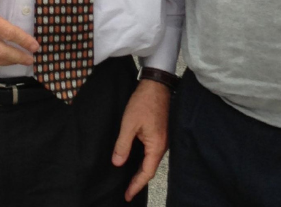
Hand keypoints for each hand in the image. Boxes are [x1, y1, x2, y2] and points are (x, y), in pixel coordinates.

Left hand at [111, 80, 171, 201]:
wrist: (156, 84)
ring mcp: (163, 138)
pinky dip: (144, 160)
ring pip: (151, 160)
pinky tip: (135, 160)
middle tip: (127, 191)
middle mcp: (163, 145)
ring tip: (129, 179)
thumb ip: (123, 145)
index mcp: (157, 146)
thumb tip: (117, 163)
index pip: (146, 172)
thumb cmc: (144, 102)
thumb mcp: (129, 124)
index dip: (136, 185)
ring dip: (141, 170)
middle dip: (138, 181)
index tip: (127, 196)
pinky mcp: (160, 132)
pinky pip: (152, 152)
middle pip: (150, 169)